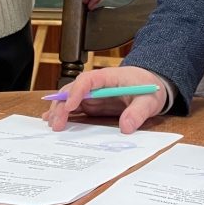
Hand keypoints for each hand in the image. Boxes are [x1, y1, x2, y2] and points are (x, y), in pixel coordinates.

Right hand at [44, 66, 167, 133]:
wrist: (153, 86)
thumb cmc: (150, 89)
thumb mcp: (149, 101)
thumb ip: (138, 112)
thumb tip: (126, 127)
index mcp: (109, 77)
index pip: (87, 80)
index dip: (76, 92)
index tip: (70, 107)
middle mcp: (96, 84)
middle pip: (73, 89)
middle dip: (62, 105)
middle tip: (56, 123)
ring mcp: (93, 94)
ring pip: (70, 98)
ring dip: (59, 109)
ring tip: (50, 123)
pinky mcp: (93, 103)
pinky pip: (75, 107)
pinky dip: (63, 113)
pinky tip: (51, 119)